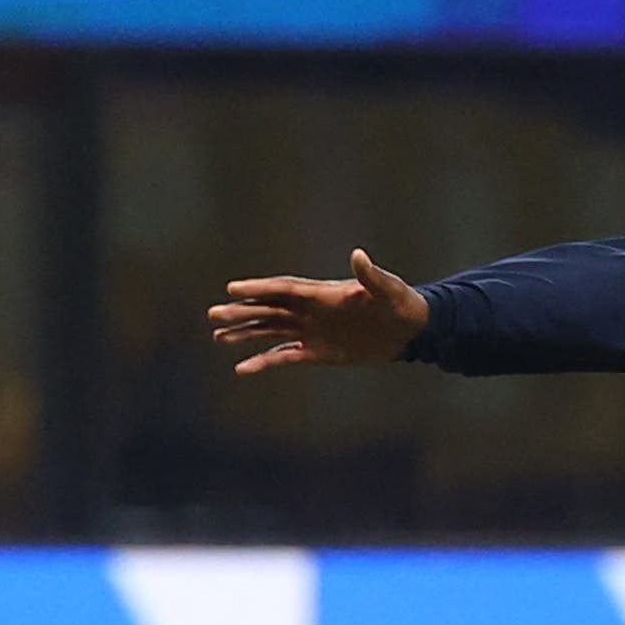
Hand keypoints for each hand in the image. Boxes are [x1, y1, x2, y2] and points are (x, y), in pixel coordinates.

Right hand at [207, 249, 428, 375]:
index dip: (259, 288)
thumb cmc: (401, 304)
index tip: (232, 288)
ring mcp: (313, 330)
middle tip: (213, 315)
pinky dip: (264, 362)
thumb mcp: (388, 290)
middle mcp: (312, 310)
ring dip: (246, 333)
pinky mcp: (319, 351)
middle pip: (269, 309)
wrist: (411, 330)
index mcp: (322, 293)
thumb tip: (359, 256)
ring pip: (271, 331)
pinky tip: (242, 368)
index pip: (283, 289)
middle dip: (241, 312)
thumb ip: (371, 276)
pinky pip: (285, 357)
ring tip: (218, 336)